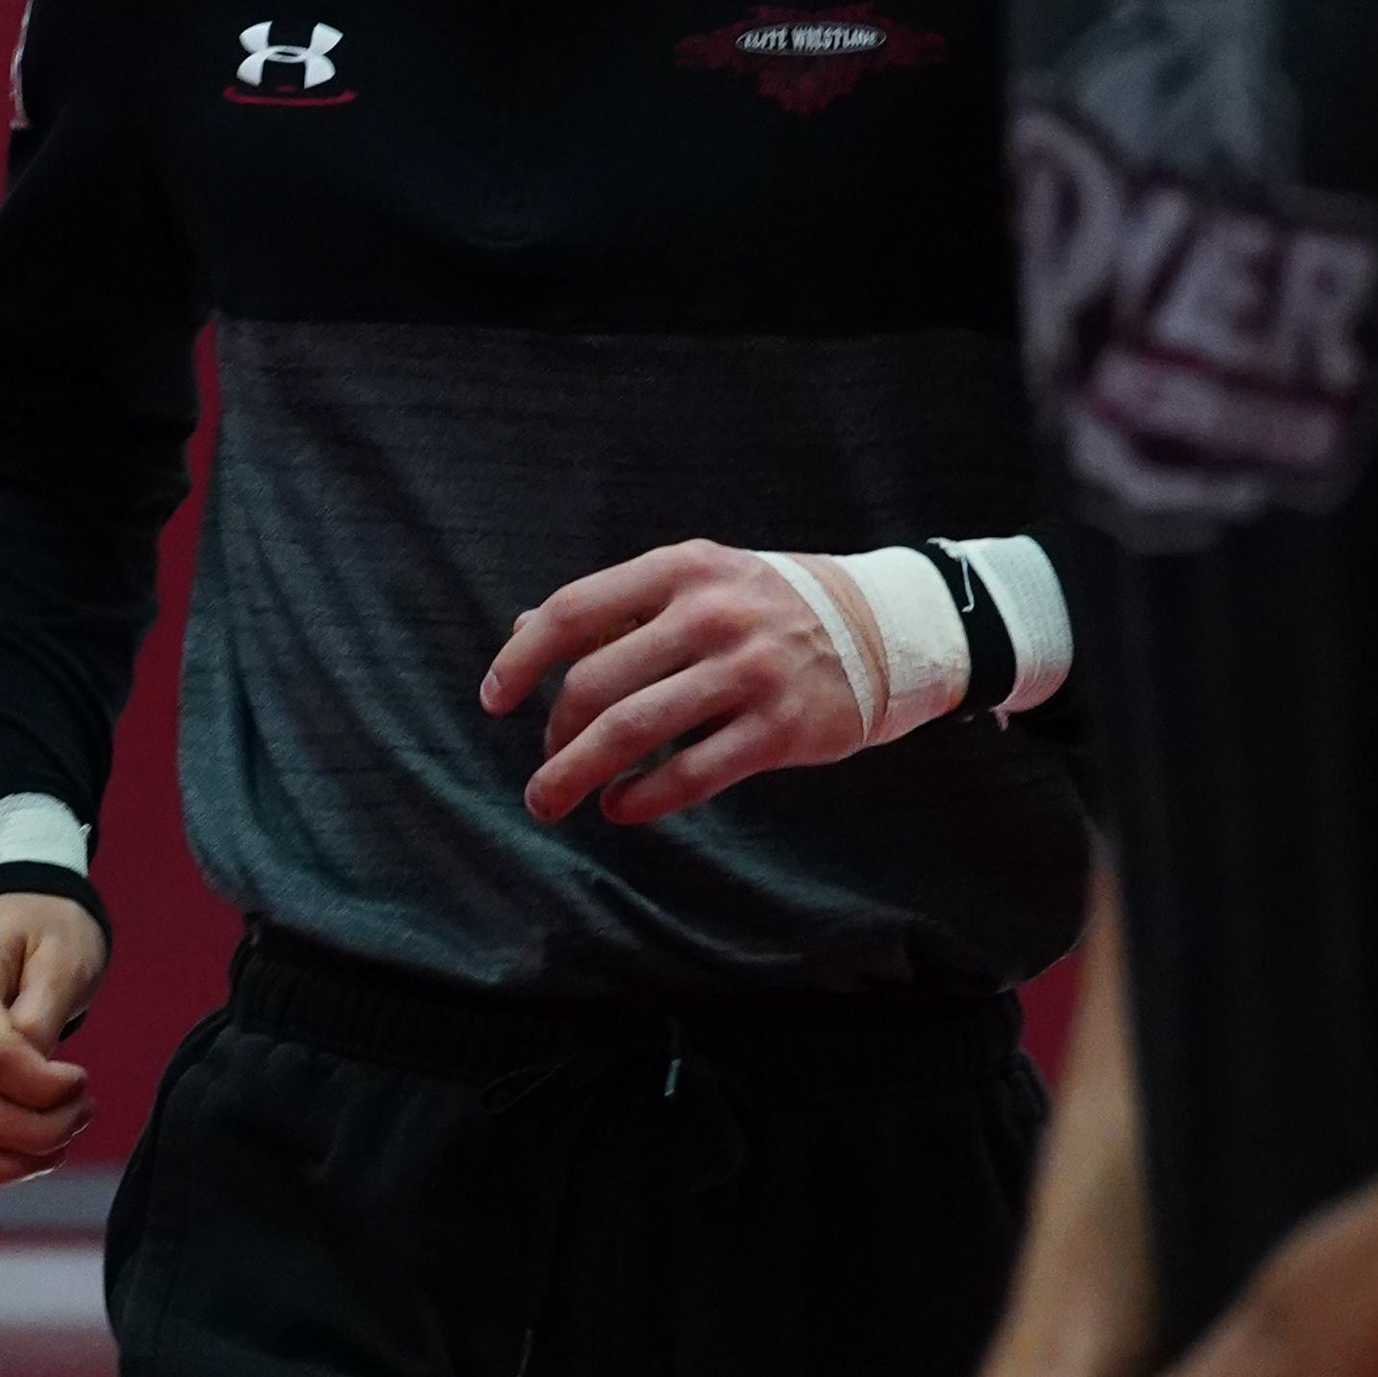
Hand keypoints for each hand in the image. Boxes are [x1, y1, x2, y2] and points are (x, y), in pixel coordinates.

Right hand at [0, 893, 107, 1184]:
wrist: (10, 920)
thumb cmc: (46, 937)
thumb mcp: (65, 960)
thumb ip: (43, 1021)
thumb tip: (29, 1085)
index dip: (45, 1088)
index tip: (82, 1080)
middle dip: (35, 1132)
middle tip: (82, 1112)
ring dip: (6, 1161)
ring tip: (58, 1141)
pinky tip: (28, 1153)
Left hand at [482, 538, 881, 826]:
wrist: (882, 631)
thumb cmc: (765, 609)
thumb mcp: (695, 582)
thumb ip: (613, 606)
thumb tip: (521, 631)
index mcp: (681, 569)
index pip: (574, 612)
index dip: (522, 660)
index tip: (494, 700)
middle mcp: (711, 614)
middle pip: (595, 683)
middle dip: (554, 737)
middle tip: (544, 770)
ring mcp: (749, 671)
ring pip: (633, 732)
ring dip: (578, 775)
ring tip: (552, 801)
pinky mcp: (780, 728)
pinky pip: (690, 773)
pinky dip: (640, 798)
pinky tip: (620, 807)